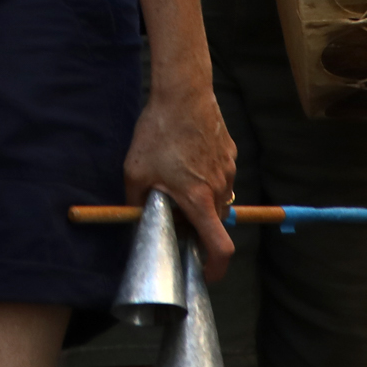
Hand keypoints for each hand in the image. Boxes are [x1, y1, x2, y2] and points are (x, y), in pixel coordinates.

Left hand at [125, 84, 237, 278]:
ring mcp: (228, 170)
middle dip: (197, 227)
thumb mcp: (135, 171)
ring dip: (200, 199)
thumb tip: (136, 220)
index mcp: (199, 200)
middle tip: (173, 215)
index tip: (205, 273)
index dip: (216, 268)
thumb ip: (136, 202)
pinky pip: (219, 176)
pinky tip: (185, 158)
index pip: (220, 247)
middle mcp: (220, 189)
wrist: (183, 92)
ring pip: (217, 198)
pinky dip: (205, 177)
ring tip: (175, 177)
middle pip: (214, 222)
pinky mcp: (230, 153)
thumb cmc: (158, 132)